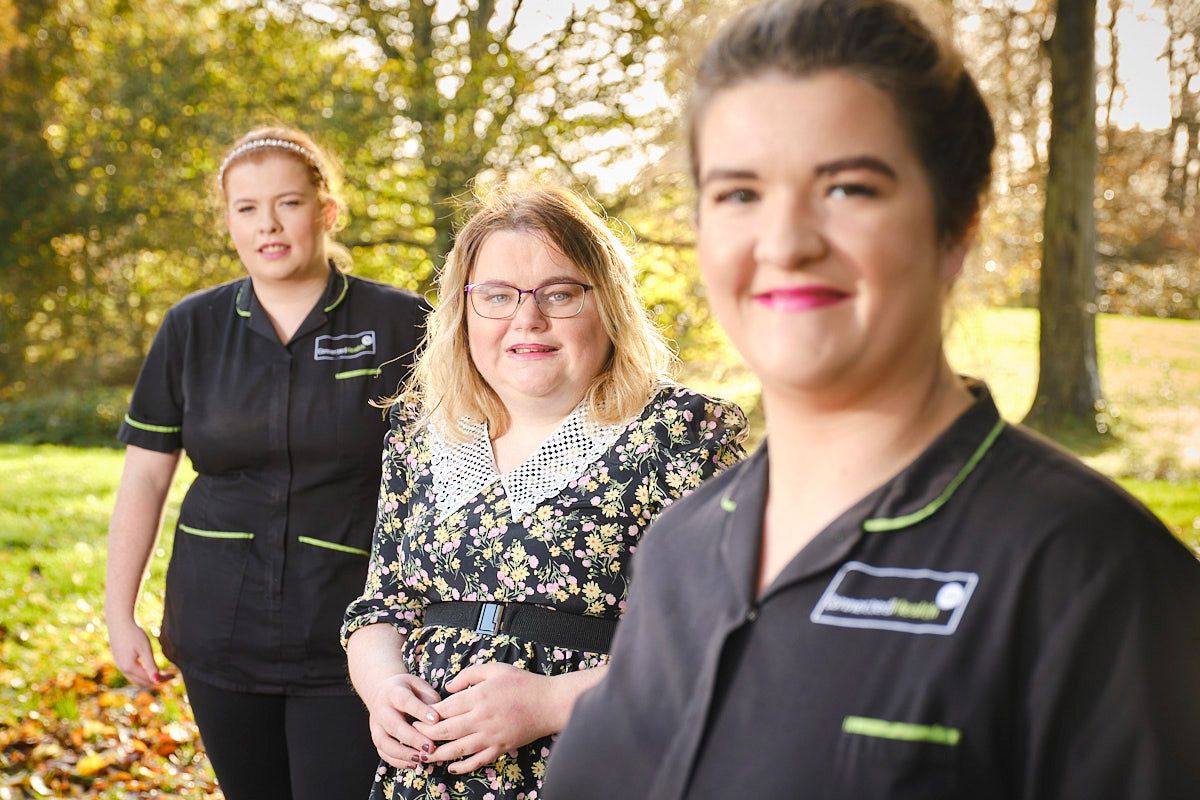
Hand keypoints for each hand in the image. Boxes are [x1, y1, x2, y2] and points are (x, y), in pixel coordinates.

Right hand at [106, 618, 168, 687]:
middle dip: (155, 681)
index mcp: (129, 668)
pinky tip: (148, 669)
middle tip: (169, 676)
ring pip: (135, 678)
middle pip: (141, 681)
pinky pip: (131, 673)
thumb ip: (150, 666)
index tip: (174, 675)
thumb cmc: (134, 634)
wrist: (119, 622)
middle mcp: (122, 669)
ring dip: (148, 678)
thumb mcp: (145, 649)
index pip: (148, 679)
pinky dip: (141, 674)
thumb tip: (157, 681)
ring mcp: (119, 665)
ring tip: (161, 674)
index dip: (162, 679)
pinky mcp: (118, 660)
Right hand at [364, 673, 442, 768]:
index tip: (435, 720)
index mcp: (393, 692)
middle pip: (394, 725)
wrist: (382, 691)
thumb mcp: (419, 685)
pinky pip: (383, 753)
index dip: (420, 711)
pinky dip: (397, 761)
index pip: (405, 701)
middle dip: (413, 738)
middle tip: (430, 747)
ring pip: (384, 742)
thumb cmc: (408, 690)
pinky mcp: (376, 738)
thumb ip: (429, 698)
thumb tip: (439, 718)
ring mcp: (376, 725)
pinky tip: (414, 764)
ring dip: (403, 753)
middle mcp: (381, 709)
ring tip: (422, 758)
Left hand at [415, 663, 561, 774]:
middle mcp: (482, 718)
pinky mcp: (500, 747)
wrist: (549, 703)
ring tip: (425, 754)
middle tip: (414, 735)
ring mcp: (491, 736)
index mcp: (479, 697)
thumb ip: (468, 675)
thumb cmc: (523, 683)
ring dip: (438, 753)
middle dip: (426, 734)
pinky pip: (478, 761)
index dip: (428, 714)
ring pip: (458, 749)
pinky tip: (452, 767)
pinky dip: (463, 766)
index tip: (417, 716)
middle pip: (446, 730)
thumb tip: (448, 688)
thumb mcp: (495, 669)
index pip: (445, 708)